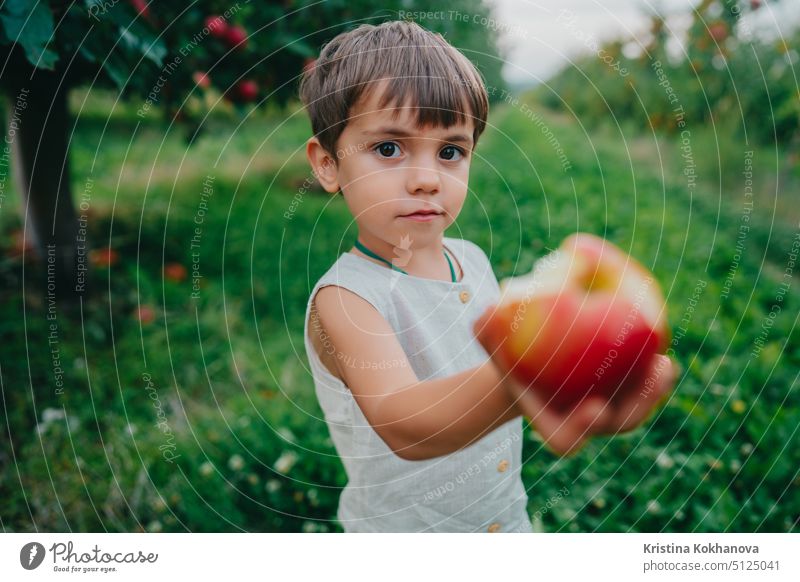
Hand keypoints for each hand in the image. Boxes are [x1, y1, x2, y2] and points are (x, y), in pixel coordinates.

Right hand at [473, 306, 677, 456]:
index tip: (594, 407)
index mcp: (551, 421)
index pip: (565, 439)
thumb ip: (486, 330)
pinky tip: (660, 334)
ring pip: (637, 407)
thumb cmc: (509, 347)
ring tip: (663, 362)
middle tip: (645, 380)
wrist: (531, 352)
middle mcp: (584, 421)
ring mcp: (608, 407)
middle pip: (616, 425)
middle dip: (637, 408)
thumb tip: (487, 313)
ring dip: (654, 390)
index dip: (581, 431)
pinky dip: (653, 365)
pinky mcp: (626, 388)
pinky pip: (644, 382)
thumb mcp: (492, 336)